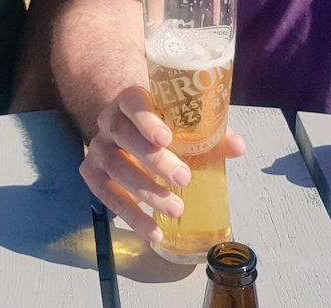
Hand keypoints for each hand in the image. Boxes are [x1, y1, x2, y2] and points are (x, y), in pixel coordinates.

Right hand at [79, 86, 245, 242]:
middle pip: (125, 137)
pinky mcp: (92, 172)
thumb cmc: (158, 118)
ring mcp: (98, 147)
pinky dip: (131, 215)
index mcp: (130, 99)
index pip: (133, 103)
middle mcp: (109, 121)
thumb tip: (238, 148)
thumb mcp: (180, 117)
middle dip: (155, 161)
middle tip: (184, 178)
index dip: (147, 120)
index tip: (167, 138)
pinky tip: (152, 230)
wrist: (124, 121)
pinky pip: (107, 195)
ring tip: (176, 209)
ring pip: (116, 168)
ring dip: (146, 192)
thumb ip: (209, 129)